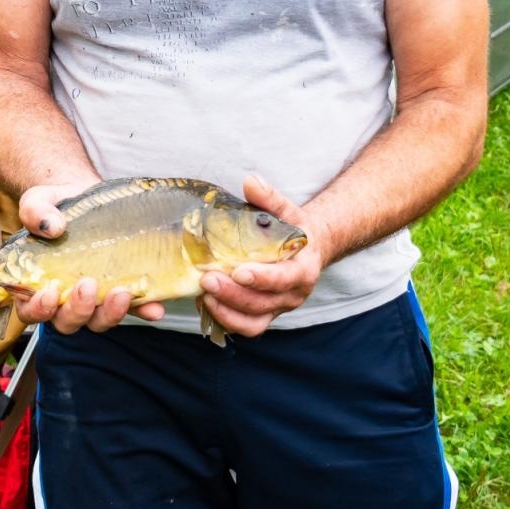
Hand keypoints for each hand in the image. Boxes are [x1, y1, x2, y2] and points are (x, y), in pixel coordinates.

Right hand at [15, 180, 166, 332]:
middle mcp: (65, 298)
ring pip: (99, 320)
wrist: (80, 193)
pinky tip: (154, 307)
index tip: (50, 293)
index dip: (39, 310)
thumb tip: (52, 226)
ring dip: (111, 313)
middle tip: (87, 285)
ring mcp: (95, 298)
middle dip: (79, 309)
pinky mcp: (121, 290)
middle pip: (68, 321)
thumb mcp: (37, 201)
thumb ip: (35, 213)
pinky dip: (144, 310)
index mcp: (36, 284)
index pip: (31, 311)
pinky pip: (134, 308)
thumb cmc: (53, 206)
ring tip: (122, 292)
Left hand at [200, 174, 327, 337]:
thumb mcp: (286, 210)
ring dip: (226, 312)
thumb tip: (250, 181)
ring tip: (202, 294)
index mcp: (303, 269)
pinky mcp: (264, 316)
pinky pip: (245, 327)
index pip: (284, 279)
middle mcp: (293, 295)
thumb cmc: (293, 229)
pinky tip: (205, 303)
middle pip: (263, 304)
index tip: (238, 271)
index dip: (262, 278)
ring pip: (253, 323)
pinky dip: (224, 320)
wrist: (307, 251)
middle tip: (207, 279)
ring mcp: (278, 309)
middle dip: (233, 295)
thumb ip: (269, 198)